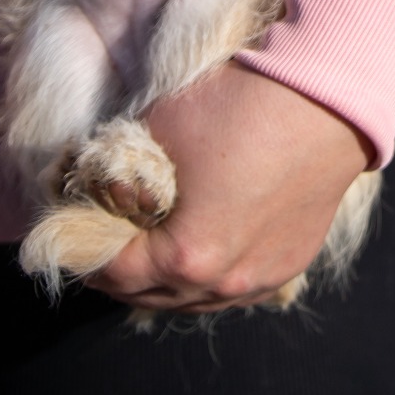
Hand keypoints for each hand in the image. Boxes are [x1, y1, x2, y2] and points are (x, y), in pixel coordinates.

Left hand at [85, 62, 371, 312]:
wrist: (325, 96)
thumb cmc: (238, 106)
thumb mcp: (159, 129)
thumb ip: (125, 173)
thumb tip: (106, 186)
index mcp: (187, 256)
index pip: (115, 272)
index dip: (85, 254)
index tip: (69, 239)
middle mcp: (227, 282)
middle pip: (152, 295)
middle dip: (120, 275)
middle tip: (99, 250)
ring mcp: (264, 277)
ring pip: (197, 298)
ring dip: (166, 280)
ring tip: (145, 254)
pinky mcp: (292, 260)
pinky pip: (237, 285)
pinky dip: (209, 274)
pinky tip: (199, 251)